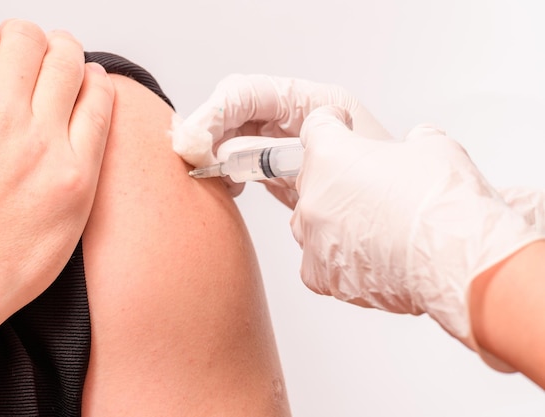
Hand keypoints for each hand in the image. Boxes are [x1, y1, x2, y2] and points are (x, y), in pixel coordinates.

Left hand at [0, 10, 114, 337]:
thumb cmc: (0, 267)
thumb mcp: (68, 228)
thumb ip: (82, 172)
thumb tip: (81, 130)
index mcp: (75, 170)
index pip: (99, 96)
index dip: (92, 79)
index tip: (84, 78)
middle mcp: (41, 138)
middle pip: (66, 58)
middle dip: (60, 50)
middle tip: (45, 59)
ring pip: (24, 39)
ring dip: (21, 37)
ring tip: (8, 48)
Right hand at [172, 74, 389, 203]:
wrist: (402, 231)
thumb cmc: (385, 189)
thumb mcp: (332, 161)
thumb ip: (278, 152)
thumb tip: (232, 150)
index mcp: (310, 102)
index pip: (248, 93)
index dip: (216, 112)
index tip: (194, 140)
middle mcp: (294, 120)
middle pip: (235, 113)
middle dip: (209, 133)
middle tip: (193, 160)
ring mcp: (286, 147)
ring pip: (235, 140)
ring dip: (216, 156)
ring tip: (210, 175)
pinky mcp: (282, 175)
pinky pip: (245, 167)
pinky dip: (229, 175)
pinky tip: (228, 187)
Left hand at [290, 106, 543, 352]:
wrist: (455, 260)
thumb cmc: (443, 204)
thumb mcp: (435, 148)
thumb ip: (414, 140)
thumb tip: (417, 142)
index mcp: (330, 155)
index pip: (316, 127)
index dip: (332, 123)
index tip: (338, 125)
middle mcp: (313, 196)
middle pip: (313, 179)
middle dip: (336, 179)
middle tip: (369, 187)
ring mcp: (313, 237)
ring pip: (310, 223)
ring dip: (332, 221)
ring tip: (369, 227)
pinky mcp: (320, 274)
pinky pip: (317, 263)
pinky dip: (336, 260)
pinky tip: (365, 257)